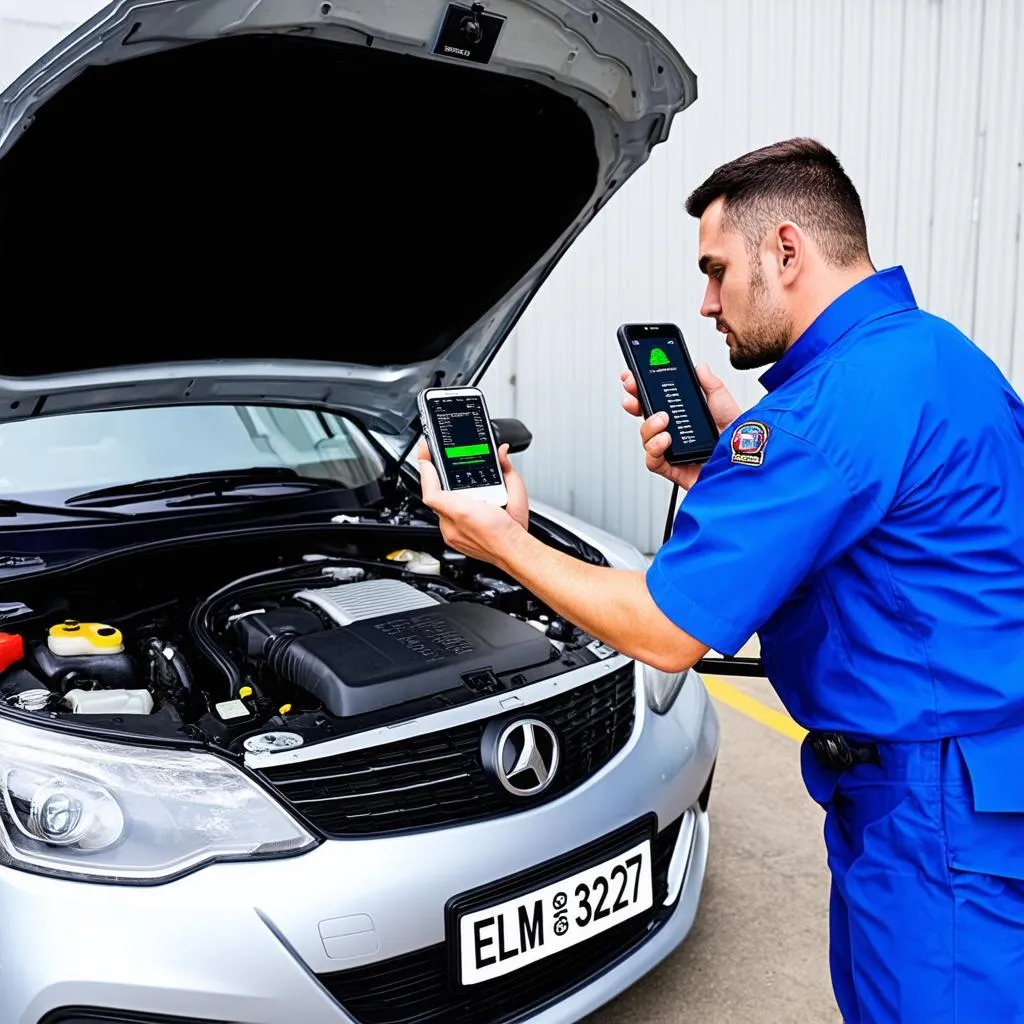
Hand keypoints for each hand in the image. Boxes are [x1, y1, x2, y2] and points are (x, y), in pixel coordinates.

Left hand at [416, 440, 529, 567]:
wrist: (513, 552)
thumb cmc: (510, 531)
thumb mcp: (515, 495)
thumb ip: (506, 471)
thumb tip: (502, 454)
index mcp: (460, 512)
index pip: (432, 489)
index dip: (427, 470)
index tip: (424, 455)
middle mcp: (452, 525)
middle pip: (436, 497)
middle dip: (440, 481)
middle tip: (441, 464)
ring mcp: (452, 534)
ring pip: (442, 509)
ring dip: (447, 497)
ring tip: (460, 487)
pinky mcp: (455, 540)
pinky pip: (446, 521)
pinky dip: (452, 511)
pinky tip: (465, 505)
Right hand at [620, 363, 741, 489]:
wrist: (746, 459)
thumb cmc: (736, 436)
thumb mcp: (724, 403)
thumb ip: (710, 384)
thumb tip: (700, 367)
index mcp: (682, 416)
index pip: (655, 401)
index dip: (640, 390)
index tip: (631, 377)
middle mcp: (674, 433)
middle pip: (644, 418)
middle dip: (634, 403)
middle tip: (634, 395)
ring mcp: (671, 451)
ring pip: (645, 438)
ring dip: (648, 426)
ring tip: (662, 419)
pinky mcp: (673, 469)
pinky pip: (653, 461)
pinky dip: (655, 449)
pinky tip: (665, 439)